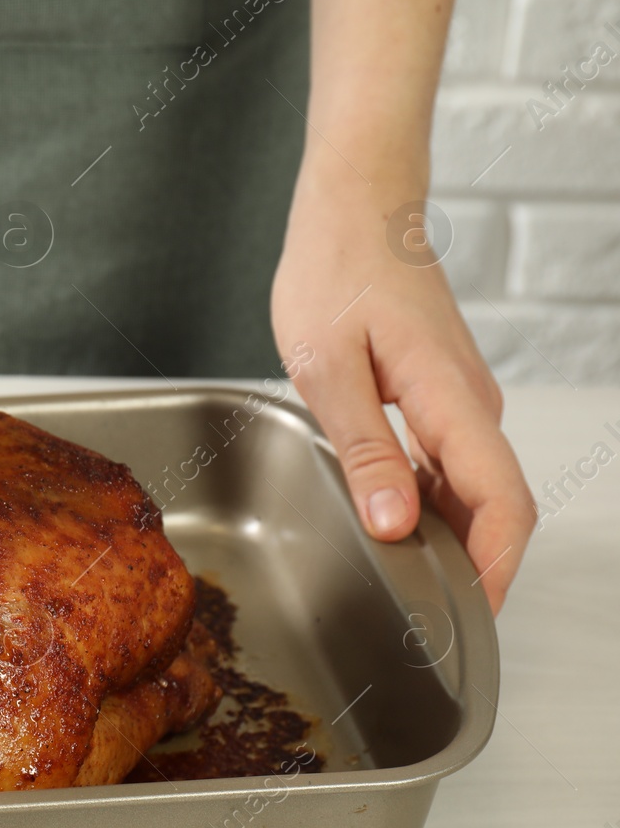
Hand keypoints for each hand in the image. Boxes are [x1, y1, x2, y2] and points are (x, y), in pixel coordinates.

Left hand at [272, 150, 535, 613]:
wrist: (356, 207)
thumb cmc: (334, 270)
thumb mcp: (326, 366)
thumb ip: (362, 448)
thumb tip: (395, 524)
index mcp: (450, 399)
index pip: (501, 506)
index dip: (493, 572)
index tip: (459, 620)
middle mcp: (471, 405)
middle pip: (495, 508)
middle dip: (470, 570)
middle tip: (418, 618)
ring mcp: (460, 401)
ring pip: (472, 490)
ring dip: (448, 540)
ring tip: (399, 584)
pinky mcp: (441, 397)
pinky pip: (450, 466)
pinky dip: (431, 504)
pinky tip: (389, 522)